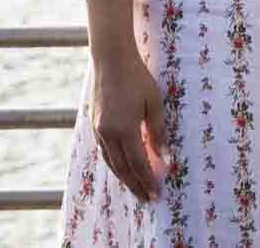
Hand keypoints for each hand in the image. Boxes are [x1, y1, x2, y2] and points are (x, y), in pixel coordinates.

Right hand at [90, 45, 167, 201]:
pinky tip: (123, 167)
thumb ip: (159, 132)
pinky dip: (115, 163)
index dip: (148, 180)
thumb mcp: (154, 103)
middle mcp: (108, 134)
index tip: (156, 194)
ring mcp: (98, 130)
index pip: (139, 164)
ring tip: (136, 188)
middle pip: (123, 168)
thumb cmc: (138, 78)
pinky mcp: (94, 125)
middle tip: (147, 199)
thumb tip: (165, 159)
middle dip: (136, 185)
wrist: (111, 60)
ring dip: (124, 177)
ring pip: (111, 162)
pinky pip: (105, 152)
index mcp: (125, 130)